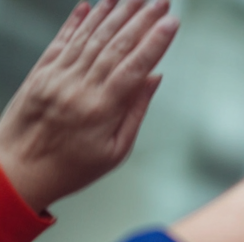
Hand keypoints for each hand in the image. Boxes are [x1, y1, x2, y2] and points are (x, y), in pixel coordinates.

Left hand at [0, 0, 176, 213]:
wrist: (16, 170)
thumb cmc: (70, 168)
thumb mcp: (115, 151)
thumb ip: (135, 112)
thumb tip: (153, 78)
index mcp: (100, 109)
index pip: (134, 67)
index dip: (156, 42)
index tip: (172, 22)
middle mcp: (78, 86)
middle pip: (115, 44)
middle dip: (141, 18)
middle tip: (161, 0)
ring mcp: (57, 75)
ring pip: (91, 36)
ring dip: (115, 12)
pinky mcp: (41, 71)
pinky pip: (63, 40)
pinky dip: (78, 20)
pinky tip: (92, 4)